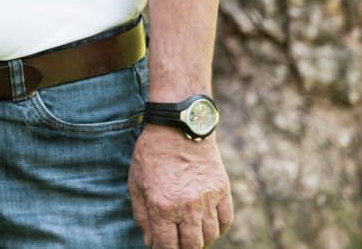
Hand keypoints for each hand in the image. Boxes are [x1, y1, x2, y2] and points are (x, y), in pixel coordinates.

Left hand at [128, 125, 232, 247]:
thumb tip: (151, 242)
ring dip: (201, 240)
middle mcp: (187, 206)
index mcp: (162, 206)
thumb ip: (142, 217)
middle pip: (191, 246)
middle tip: (178, 244)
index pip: (166, 247)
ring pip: (210, 236)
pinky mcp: (222, 189)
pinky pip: (225, 221)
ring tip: (192, 235)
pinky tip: (207, 225)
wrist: (178, 126)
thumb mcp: (136, 184)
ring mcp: (207, 198)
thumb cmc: (152, 154)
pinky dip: (218, 228)